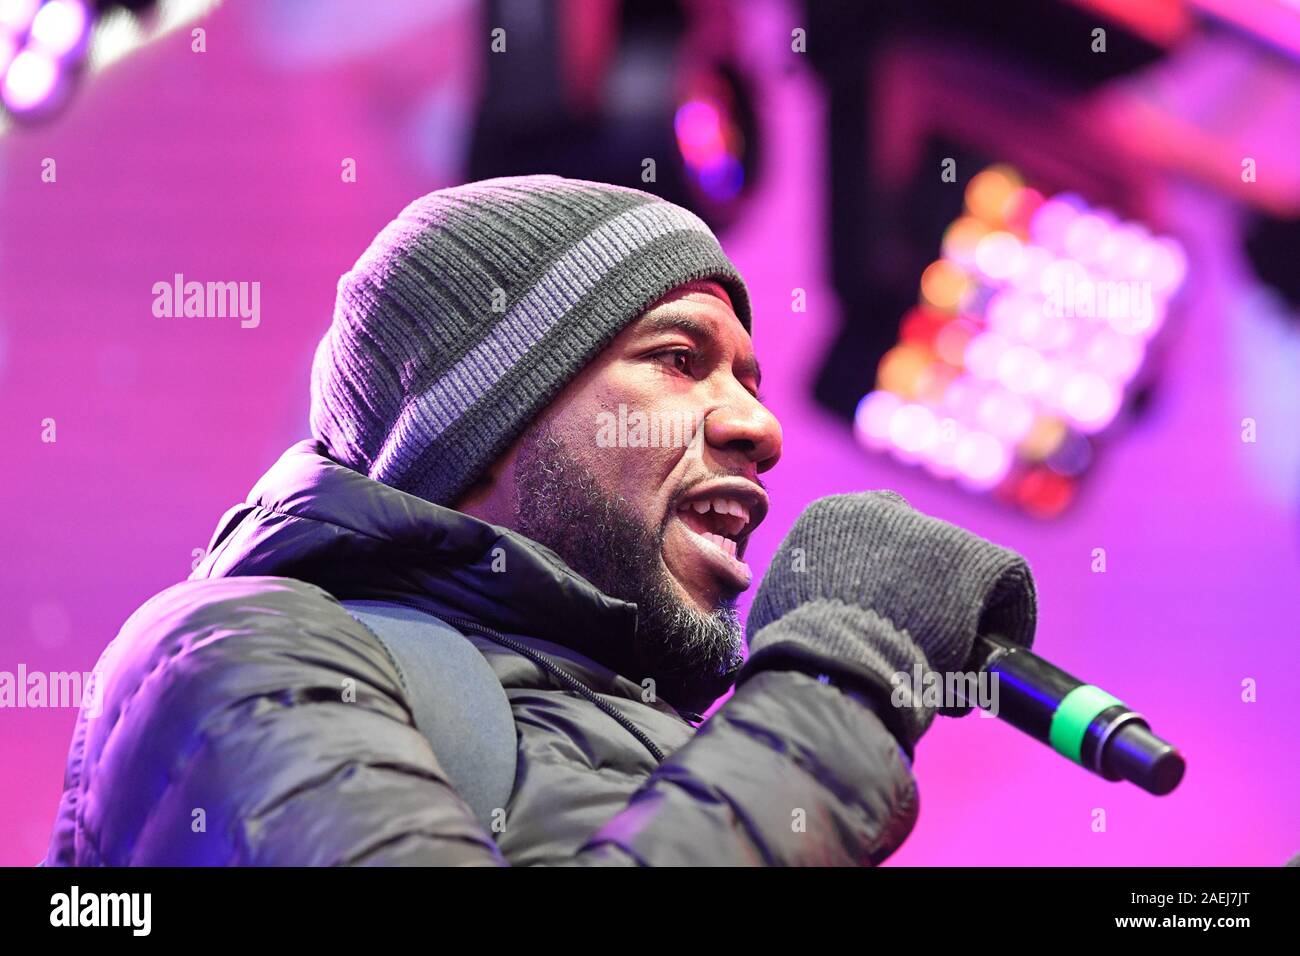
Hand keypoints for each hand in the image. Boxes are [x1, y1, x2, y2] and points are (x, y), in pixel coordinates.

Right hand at [740, 491, 1036, 752]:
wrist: (835, 667)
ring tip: (948, 662)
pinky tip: (986, 660)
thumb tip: (822, 611)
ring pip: (962, 570)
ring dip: (958, 611)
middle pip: (921, 547)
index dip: (886, 582)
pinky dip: (1007, 622)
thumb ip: (810, 591)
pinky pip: (1008, 585)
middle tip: (919, 642)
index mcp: (831, 518)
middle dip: (923, 593)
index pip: (873, 538)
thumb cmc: (800, 655)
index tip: (889, 618)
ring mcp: (932, 531)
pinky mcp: (976, 558)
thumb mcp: (786, 604)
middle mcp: (882, 510)